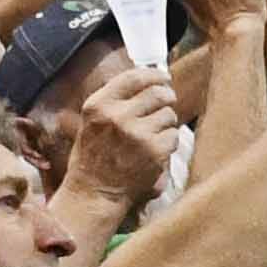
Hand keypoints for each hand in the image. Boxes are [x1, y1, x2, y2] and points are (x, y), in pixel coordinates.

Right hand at [57, 66, 183, 205]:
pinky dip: (169, 142)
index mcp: (99, 105)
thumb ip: (115, 100)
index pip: (133, 77)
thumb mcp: (92, 121)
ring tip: (155, 133)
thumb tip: (148, 79)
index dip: (154, 74)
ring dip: (167, 122)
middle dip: (167, 96)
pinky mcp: (154, 152)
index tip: (164, 77)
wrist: (95, 192)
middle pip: (157, 93)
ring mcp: (137, 134)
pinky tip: (156, 150)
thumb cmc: (93, 157)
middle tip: (168, 102)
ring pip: (168, 114)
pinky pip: (173, 135)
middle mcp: (117, 116)